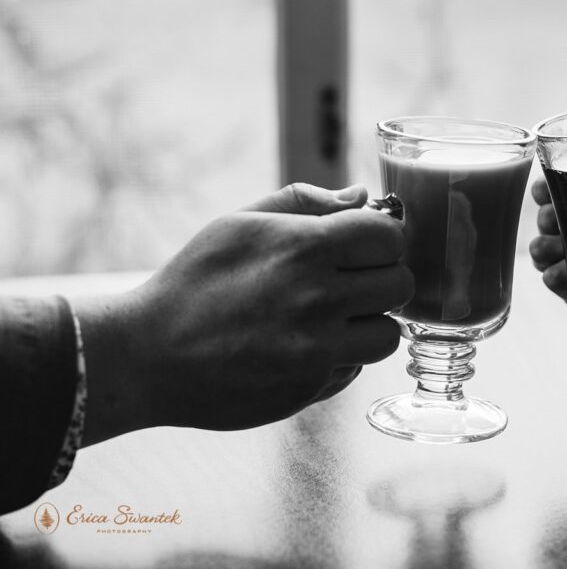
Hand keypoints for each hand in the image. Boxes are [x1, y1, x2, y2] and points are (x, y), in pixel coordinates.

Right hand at [76, 183, 413, 444]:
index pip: (390, 236)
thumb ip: (306, 202)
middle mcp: (319, 300)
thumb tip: (362, 196)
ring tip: (332, 317)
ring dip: (369, 324)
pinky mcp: (312, 388)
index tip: (365, 244)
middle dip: (382, 278)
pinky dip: (341, 357)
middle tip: (351, 280)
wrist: (147, 356)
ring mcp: (318, 350)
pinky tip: (303, 347)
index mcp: (304, 248)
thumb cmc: (194, 281)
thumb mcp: (239, 223)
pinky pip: (354, 368)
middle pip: (402, 284)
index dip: (382, 238)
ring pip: (389, 333)